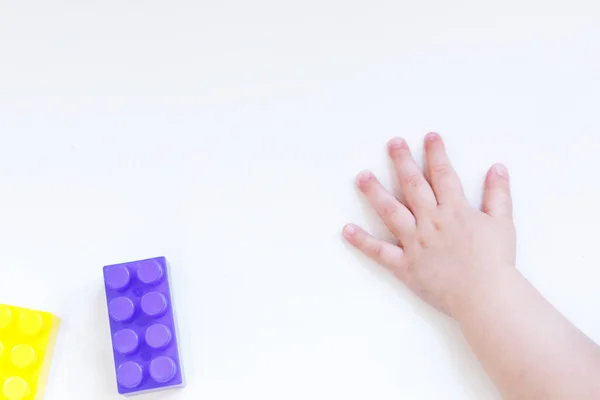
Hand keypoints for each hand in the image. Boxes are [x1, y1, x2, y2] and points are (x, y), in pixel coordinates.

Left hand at [343, 133, 515, 315]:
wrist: (485, 296)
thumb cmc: (496, 261)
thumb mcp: (503, 223)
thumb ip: (498, 194)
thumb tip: (497, 168)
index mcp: (454, 210)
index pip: (443, 174)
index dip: (436, 153)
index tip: (429, 137)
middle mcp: (431, 221)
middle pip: (413, 185)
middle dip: (402, 161)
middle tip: (392, 143)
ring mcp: (414, 242)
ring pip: (390, 211)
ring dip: (374, 192)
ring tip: (361, 176)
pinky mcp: (404, 265)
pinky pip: (380, 252)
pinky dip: (362, 241)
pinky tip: (347, 229)